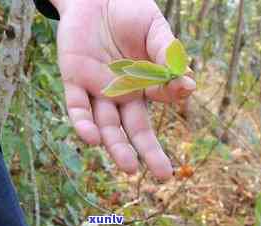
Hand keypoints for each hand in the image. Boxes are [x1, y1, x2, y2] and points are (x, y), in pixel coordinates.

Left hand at [50, 0, 195, 179]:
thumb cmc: (129, 12)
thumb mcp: (154, 29)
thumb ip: (167, 53)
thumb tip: (187, 82)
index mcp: (143, 83)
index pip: (159, 101)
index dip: (171, 96)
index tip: (182, 88)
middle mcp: (121, 93)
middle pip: (133, 128)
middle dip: (147, 152)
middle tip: (163, 175)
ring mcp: (97, 89)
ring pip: (106, 125)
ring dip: (115, 146)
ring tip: (128, 167)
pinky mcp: (73, 80)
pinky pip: (76, 107)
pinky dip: (82, 123)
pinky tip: (92, 138)